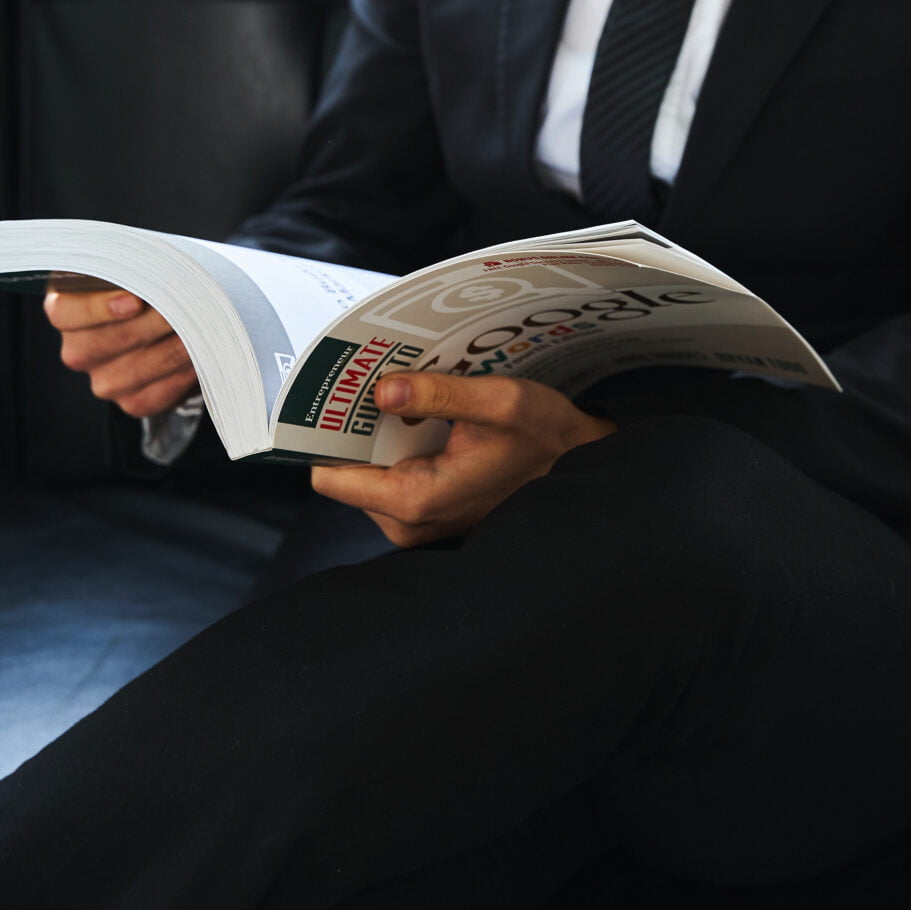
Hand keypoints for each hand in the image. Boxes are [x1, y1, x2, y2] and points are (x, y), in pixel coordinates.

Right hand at [43, 285, 197, 418]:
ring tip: (200, 329)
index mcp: (66, 310)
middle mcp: (78, 350)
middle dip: (148, 325)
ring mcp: (103, 380)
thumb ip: (137, 271)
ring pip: (132, 371)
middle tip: (184, 308)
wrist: (175, 321)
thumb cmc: (151, 288)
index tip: (136, 300)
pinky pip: (153, 396)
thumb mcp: (137, 272)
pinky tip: (197, 356)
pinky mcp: (131, 402)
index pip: (65, 313)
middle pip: (100, 344)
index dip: (98, 308)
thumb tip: (157, 274)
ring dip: (170, 349)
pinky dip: (179, 375)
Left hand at [310, 372, 616, 547]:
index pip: (329, 476)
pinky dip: (400, 447)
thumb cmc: (546, 436)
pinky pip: (391, 479)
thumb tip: (382, 389)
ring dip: (382, 435)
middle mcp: (409, 523)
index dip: (327, 434)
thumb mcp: (500, 402)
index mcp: (417, 499)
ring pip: (368, 474)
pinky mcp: (428, 517)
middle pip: (347, 472)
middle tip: (379, 385)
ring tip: (406, 397)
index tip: (334, 397)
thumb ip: (440, 393)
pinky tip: (424, 418)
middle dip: (360, 428)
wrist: (582, 465)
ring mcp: (418, 524)